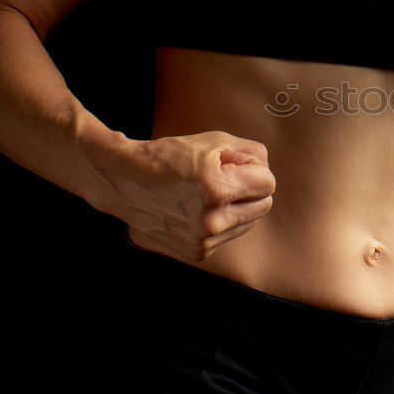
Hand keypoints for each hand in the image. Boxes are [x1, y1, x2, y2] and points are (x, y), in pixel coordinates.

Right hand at [105, 131, 275, 262]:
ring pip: (250, 222)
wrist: (125, 181)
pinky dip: (221, 222)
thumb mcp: (214, 141)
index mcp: (216, 189)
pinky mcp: (196, 253)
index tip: (234, 164)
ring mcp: (203, 241)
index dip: (254, 169)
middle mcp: (211, 220)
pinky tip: (199, 210)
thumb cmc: (170, 156)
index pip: (268, 184)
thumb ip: (251, 153)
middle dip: (251, 189)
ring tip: (208, 194)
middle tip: (225, 178)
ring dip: (237, 207)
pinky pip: (230, 235)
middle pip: (264, 206)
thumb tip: (267, 170)